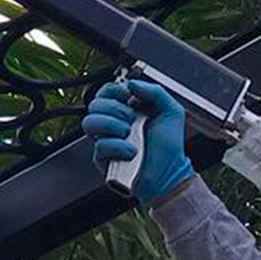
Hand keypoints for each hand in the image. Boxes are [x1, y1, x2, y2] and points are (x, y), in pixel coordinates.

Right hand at [82, 79, 193, 204]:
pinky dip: (118, 147)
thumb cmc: (169, 149)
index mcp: (128, 110)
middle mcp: (114, 123)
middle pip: (94, 104)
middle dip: (115, 109)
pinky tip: (131, 152)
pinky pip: (100, 146)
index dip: (113, 90)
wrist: (169, 176)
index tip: (126, 95)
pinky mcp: (102, 158)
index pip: (107, 91)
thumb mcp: (171, 112)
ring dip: (111, 125)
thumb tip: (132, 83)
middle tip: (131, 120)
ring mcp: (106, 140)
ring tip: (128, 134)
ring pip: (89, 123)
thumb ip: (154, 91)